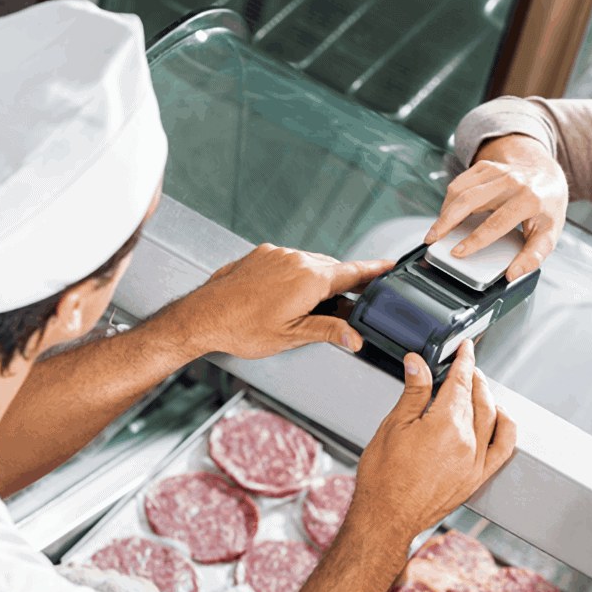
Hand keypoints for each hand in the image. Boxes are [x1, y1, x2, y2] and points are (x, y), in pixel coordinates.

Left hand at [175, 244, 393, 359]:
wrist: (202, 316)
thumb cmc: (241, 328)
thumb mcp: (292, 336)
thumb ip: (328, 331)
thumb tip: (354, 337)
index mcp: (310, 279)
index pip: (353, 272)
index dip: (374, 270)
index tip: (389, 265)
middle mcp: (296, 260)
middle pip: (333, 269)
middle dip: (344, 284)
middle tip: (350, 303)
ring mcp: (278, 254)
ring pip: (311, 264)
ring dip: (318, 280)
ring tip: (311, 306)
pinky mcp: (262, 254)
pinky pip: (290, 261)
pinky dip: (297, 275)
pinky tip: (286, 295)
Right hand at [350, 339, 516, 539]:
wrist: (386, 519)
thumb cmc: (384, 480)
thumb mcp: (393, 426)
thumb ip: (413, 392)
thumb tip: (417, 364)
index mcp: (446, 425)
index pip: (460, 382)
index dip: (464, 360)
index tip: (466, 348)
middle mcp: (467, 443)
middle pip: (477, 398)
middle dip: (473, 376)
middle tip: (465, 365)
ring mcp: (475, 462)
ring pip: (492, 419)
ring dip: (487, 397)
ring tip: (478, 387)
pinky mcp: (477, 479)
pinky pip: (503, 449)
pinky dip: (505, 428)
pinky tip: (499, 419)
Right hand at [424, 134, 567, 281]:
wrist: (548, 175)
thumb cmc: (547, 207)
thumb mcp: (549, 234)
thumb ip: (533, 256)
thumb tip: (513, 273)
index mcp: (529, 199)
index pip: (496, 223)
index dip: (475, 240)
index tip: (458, 252)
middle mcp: (512, 181)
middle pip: (470, 200)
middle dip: (447, 221)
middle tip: (432, 239)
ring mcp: (497, 171)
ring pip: (460, 189)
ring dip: (444, 211)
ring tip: (436, 230)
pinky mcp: (486, 166)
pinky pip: (460, 182)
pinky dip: (449, 199)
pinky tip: (447, 214)